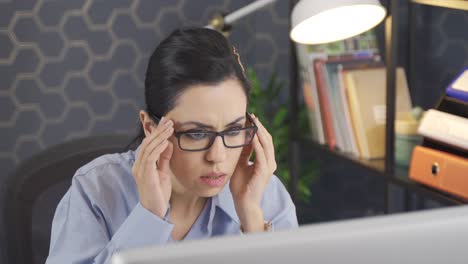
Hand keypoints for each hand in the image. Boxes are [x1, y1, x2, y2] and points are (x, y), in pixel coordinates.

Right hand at [132, 116, 173, 218]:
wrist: (155, 211)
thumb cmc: (158, 193)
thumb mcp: (163, 172)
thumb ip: (164, 158)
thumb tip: (168, 143)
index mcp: (141, 164)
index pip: (147, 144)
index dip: (156, 132)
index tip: (166, 123)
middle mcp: (138, 165)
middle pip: (147, 143)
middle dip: (158, 131)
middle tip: (169, 121)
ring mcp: (140, 170)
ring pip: (148, 148)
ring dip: (159, 137)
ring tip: (169, 128)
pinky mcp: (145, 175)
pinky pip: (150, 158)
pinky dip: (157, 149)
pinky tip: (165, 142)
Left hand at [230, 113, 276, 231]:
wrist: (243, 202)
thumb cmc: (241, 185)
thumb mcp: (241, 163)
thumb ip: (244, 152)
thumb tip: (242, 138)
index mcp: (265, 160)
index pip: (264, 140)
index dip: (258, 128)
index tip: (249, 118)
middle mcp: (270, 162)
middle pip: (267, 139)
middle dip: (259, 127)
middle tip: (251, 115)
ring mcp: (268, 167)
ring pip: (267, 145)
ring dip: (260, 132)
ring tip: (253, 122)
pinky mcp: (264, 172)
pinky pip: (262, 155)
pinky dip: (258, 144)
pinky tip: (253, 136)